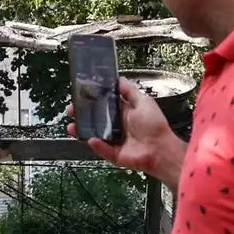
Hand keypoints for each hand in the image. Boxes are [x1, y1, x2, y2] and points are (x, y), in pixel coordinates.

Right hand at [65, 78, 180, 178]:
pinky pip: (101, 149)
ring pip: (93, 135)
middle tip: (72, 110)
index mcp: (123, 113)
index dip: (92, 101)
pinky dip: (96, 145)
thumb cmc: (155, 125)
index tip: (81, 95)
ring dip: (82, 131)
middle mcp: (117, 127)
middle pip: (94, 120)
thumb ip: (129, 91)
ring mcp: (114, 141)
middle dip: (81, 115)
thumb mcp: (142, 101)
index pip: (103, 105)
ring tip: (72, 126)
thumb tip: (119, 79)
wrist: (160, 149)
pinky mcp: (113, 154)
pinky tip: (91, 139)